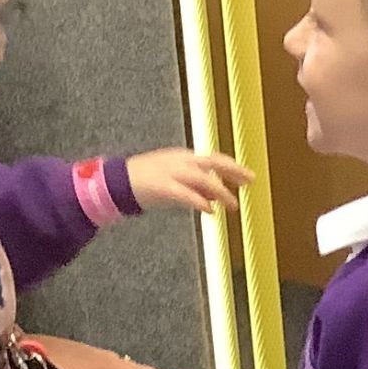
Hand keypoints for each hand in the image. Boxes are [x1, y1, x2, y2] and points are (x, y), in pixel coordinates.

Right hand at [126, 147, 253, 214]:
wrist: (117, 182)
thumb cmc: (147, 182)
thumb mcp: (176, 181)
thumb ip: (197, 187)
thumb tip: (216, 195)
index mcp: (183, 158)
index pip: (213, 159)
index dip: (232, 167)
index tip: (247, 177)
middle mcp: (179, 161)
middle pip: (212, 162)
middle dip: (233, 170)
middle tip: (250, 182)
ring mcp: (170, 172)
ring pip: (202, 178)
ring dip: (220, 191)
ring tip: (232, 205)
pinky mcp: (162, 186)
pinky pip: (185, 193)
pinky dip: (199, 201)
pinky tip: (209, 210)